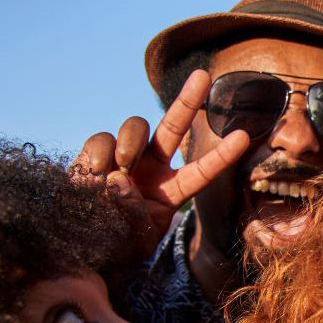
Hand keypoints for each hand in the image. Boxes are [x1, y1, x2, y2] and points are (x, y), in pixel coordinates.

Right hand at [73, 69, 248, 256]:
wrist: (78, 246)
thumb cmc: (114, 245)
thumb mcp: (136, 238)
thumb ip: (134, 211)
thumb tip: (118, 178)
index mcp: (170, 191)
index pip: (201, 172)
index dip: (221, 155)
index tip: (244, 137)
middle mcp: (151, 169)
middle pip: (173, 127)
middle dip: (188, 99)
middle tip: (205, 76)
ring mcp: (123, 158)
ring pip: (136, 126)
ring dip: (131, 142)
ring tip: (121, 169)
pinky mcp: (94, 155)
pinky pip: (102, 139)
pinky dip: (100, 154)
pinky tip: (94, 176)